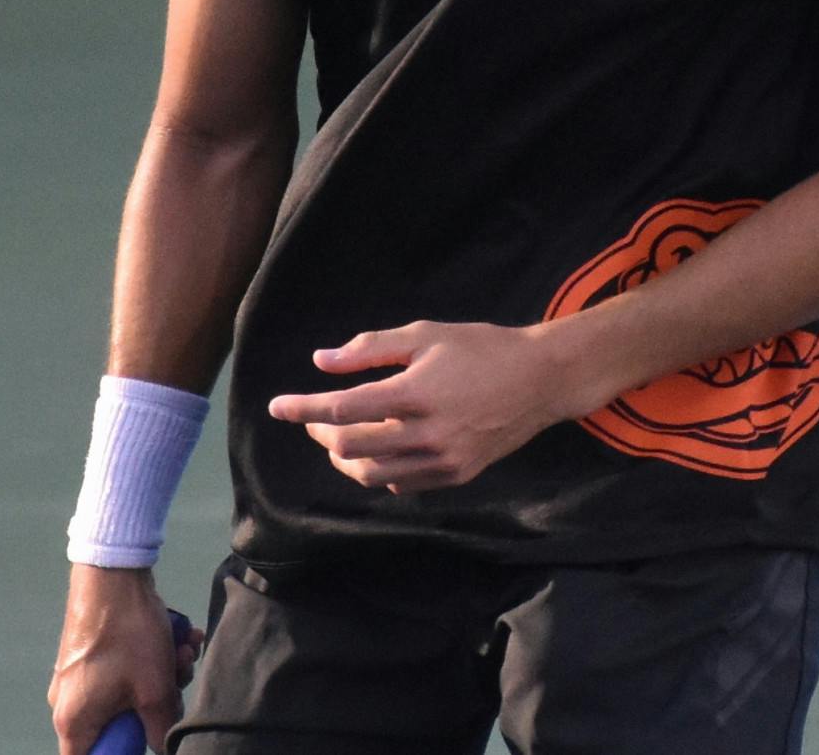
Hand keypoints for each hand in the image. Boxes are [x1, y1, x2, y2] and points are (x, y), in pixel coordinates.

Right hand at [48, 565, 202, 754]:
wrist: (113, 570)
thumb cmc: (127, 633)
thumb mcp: (154, 688)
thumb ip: (159, 728)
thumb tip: (163, 747)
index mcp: (73, 721)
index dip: (120, 752)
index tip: (145, 734)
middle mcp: (67, 702)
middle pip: (117, 724)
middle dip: (158, 703)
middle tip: (181, 677)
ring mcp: (76, 675)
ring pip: (126, 692)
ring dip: (162, 674)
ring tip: (185, 649)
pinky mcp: (88, 653)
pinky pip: (121, 669)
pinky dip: (150, 658)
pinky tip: (178, 637)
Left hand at [267, 320, 570, 493]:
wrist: (541, 380)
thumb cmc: (481, 347)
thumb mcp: (425, 334)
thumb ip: (371, 348)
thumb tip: (321, 362)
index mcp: (416, 393)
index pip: (343, 408)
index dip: (304, 408)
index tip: (278, 406)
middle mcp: (427, 434)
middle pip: (351, 447)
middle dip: (322, 432)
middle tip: (313, 417)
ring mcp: (443, 461)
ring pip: (372, 474)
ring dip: (345, 457)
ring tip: (339, 436)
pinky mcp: (456, 476)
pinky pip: (402, 483)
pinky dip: (379, 469)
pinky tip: (378, 449)